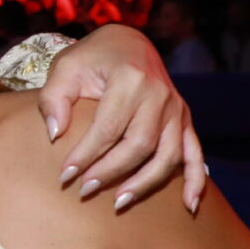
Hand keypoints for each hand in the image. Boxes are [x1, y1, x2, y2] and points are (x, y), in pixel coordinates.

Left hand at [41, 25, 206, 212]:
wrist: (128, 43)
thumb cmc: (92, 58)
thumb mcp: (66, 67)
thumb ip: (54, 98)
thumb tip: (56, 134)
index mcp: (131, 78)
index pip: (108, 127)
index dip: (86, 155)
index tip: (65, 176)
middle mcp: (160, 94)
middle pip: (139, 144)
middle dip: (111, 172)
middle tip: (84, 190)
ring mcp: (176, 108)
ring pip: (168, 154)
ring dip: (145, 183)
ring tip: (119, 203)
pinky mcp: (184, 119)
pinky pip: (195, 153)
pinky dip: (195, 180)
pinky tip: (189, 206)